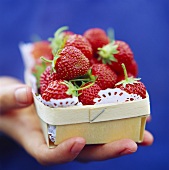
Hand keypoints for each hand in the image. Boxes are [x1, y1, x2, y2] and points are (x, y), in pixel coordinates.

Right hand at [0, 76, 153, 164]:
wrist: (14, 98)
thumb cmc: (4, 103)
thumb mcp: (1, 100)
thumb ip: (9, 99)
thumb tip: (24, 95)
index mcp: (37, 138)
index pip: (49, 154)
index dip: (63, 153)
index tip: (78, 141)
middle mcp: (58, 135)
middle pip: (84, 148)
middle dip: (108, 148)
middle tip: (133, 144)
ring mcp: (69, 125)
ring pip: (96, 136)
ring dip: (121, 133)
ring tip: (145, 130)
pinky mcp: (76, 114)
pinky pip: (97, 119)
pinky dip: (115, 116)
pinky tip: (132, 110)